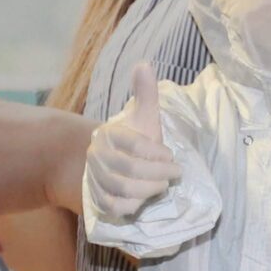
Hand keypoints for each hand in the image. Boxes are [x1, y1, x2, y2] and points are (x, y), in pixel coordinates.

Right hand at [85, 62, 181, 220]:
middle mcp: (97, 155)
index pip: (134, 144)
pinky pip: (114, 207)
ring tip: (162, 185)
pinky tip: (144, 199)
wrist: (106, 165)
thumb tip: (144, 64)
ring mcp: (95, 178)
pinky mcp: (96, 199)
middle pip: (130, 169)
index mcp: (109, 133)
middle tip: (175, 173)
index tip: (170, 157)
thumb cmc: (132, 141)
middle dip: (158, 173)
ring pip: (122, 189)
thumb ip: (145, 94)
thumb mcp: (142, 117)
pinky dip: (132, 205)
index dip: (156, 153)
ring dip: (148, 189)